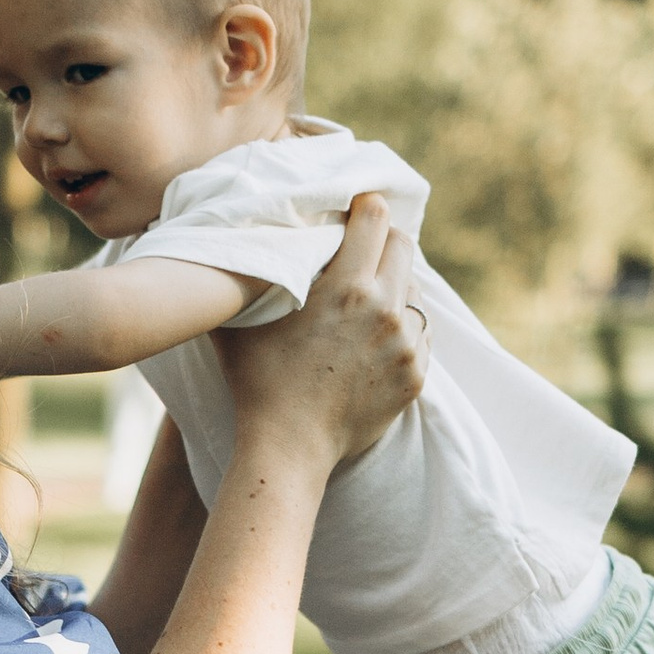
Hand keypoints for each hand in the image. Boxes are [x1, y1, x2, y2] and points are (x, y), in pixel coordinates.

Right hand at [213, 193, 427, 470]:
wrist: (289, 447)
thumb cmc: (259, 382)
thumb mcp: (242, 321)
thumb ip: (247, 275)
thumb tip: (231, 242)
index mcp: (347, 287)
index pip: (376, 218)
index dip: (367, 206)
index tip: (357, 208)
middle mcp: (385, 310)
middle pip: (405, 247)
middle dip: (386, 240)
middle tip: (365, 247)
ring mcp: (405, 345)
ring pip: (415, 293)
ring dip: (396, 286)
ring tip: (369, 297)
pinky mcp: (416, 375)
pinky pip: (421, 334)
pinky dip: (404, 327)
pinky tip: (379, 336)